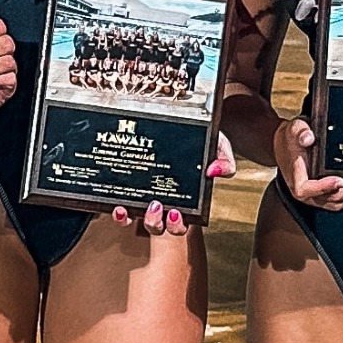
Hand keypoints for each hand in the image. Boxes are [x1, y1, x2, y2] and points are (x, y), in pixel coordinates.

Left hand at [105, 133, 237, 233]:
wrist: (173, 116)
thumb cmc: (195, 137)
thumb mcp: (216, 144)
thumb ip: (224, 158)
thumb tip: (216, 172)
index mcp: (182, 198)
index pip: (180, 221)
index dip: (177, 225)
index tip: (176, 214)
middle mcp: (161, 200)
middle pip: (159, 226)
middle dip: (158, 223)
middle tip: (160, 207)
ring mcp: (142, 194)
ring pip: (138, 219)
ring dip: (139, 218)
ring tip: (146, 205)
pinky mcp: (124, 186)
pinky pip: (120, 207)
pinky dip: (119, 213)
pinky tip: (118, 206)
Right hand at [275, 117, 342, 210]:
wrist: (287, 144)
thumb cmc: (291, 138)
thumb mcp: (294, 128)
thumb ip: (300, 131)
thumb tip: (308, 138)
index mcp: (294, 176)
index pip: (305, 190)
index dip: (323, 188)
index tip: (340, 180)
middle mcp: (303, 190)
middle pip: (326, 199)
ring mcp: (313, 195)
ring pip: (334, 203)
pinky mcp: (321, 196)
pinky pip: (337, 202)